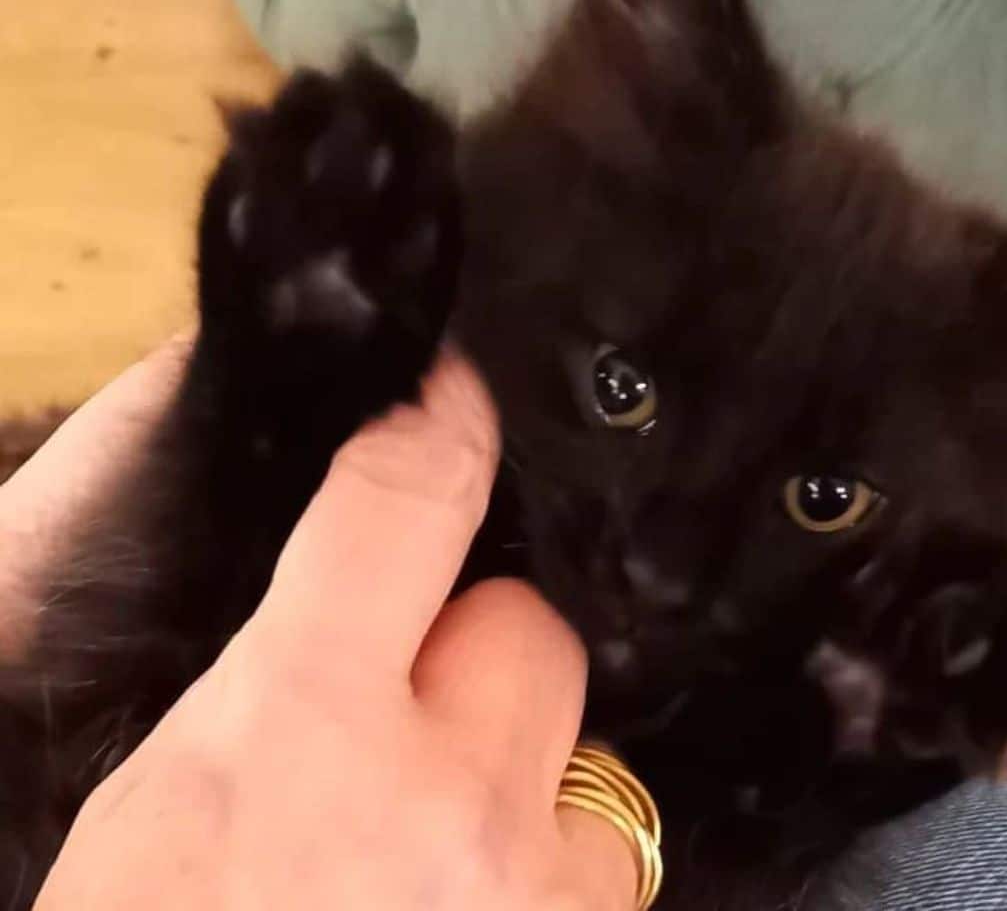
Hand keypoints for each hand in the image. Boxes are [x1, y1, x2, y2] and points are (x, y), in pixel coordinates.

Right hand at [30, 351, 635, 909]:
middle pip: (531, 629)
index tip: (460, 388)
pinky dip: (547, 866)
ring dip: (522, 772)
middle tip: (405, 716)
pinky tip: (476, 905)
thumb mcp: (166, 806)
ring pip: (584, 748)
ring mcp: (538, 895)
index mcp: (302, 736)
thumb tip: (364, 577)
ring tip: (438, 844)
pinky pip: (599, 858)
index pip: (407, 504)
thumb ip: (281, 676)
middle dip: (473, 652)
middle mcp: (446, 805)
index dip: (441, 423)